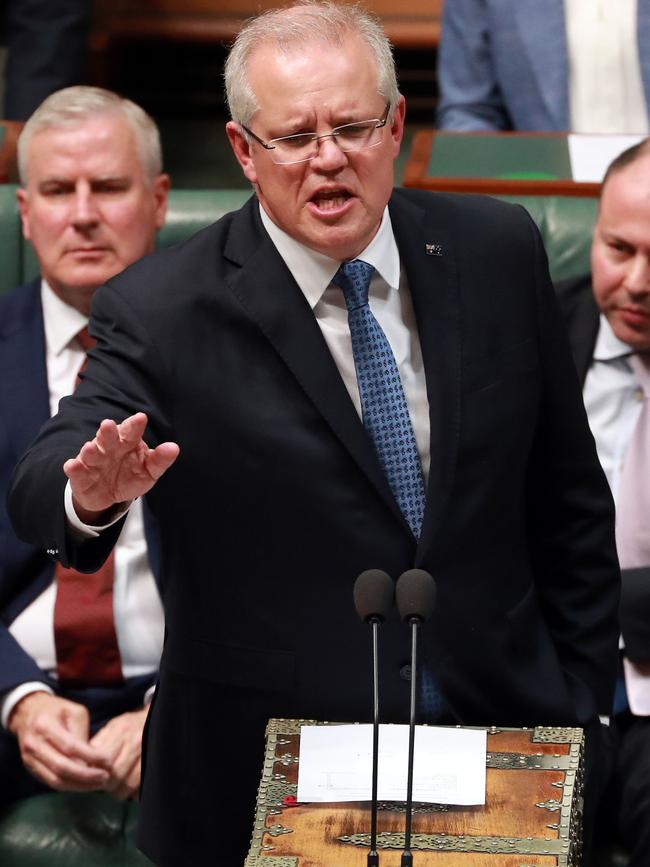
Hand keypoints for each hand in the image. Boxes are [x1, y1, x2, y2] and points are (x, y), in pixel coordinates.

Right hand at [8, 692, 111, 791]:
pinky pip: (50, 782)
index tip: (108, 761)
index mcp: (45, 725)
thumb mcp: (74, 711)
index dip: (90, 756)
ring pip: (55, 780)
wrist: (27, 713)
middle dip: (86, 776)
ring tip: (97, 784)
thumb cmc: (56, 709)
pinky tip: (83, 784)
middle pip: (61, 768)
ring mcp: (29, 758)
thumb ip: (81, 733)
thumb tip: (91, 758)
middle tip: (105, 777)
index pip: (70, 747)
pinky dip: (68, 786)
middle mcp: (34, 744)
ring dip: (78, 786)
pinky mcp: (30, 767)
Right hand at [63, 412, 178, 521]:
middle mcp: (108, 447)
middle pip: (108, 437)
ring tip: (91, 447)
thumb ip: (160, 460)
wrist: (108, 495)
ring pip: (90, 452)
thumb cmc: (130, 476)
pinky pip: (75, 470)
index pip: (132, 431)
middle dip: (108, 431)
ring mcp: (93, 460)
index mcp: (127, 442)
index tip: (141, 418)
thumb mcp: (149, 471)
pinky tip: (72, 465)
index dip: (135, 425)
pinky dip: (73, 467)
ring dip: (90, 450)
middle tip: (108, 424)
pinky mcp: (80, 474)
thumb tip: (174, 448)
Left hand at [90, 706, 148, 799]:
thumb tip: (81, 764)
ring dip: (119, 791)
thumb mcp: (112, 727)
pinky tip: (130, 789)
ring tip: (116, 788)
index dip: (95, 772)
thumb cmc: (130, 727)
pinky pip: (141, 788)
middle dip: (106, 785)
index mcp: (122, 731)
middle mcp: (136, 742)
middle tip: (104, 785)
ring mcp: (148, 754)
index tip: (92, 775)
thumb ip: (97, 743)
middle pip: (115, 775)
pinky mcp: (157, 766)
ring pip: (128, 784)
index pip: (103, 760)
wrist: (159, 719)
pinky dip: (134, 794)